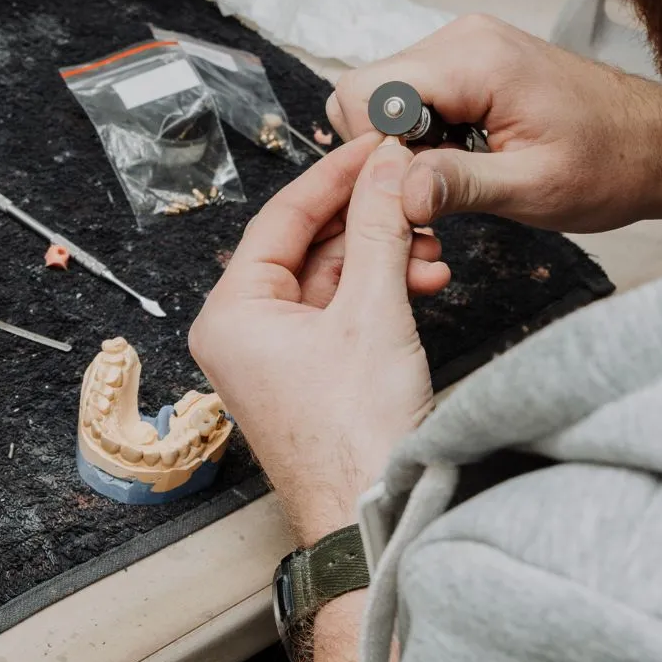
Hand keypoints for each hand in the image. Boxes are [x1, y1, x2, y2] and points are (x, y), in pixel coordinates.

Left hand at [190, 134, 445, 543]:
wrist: (373, 517)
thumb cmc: (355, 441)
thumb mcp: (372, 313)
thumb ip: (379, 228)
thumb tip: (384, 167)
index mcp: (231, 314)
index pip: (281, 217)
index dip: (334, 175)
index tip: (374, 143)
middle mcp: (243, 332)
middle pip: (307, 245)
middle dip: (368, 219)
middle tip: (411, 189)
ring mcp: (276, 355)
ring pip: (331, 278)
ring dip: (383, 256)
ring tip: (429, 250)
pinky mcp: (311, 373)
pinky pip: (342, 311)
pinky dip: (381, 292)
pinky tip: (421, 282)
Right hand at [327, 15, 661, 233]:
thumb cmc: (612, 163)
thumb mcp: (532, 189)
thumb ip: (457, 185)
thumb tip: (395, 192)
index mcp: (474, 61)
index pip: (364, 92)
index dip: (373, 150)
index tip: (411, 186)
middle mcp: (463, 38)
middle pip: (367, 91)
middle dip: (386, 149)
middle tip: (435, 188)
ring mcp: (467, 44)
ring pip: (388, 94)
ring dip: (407, 144)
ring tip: (461, 174)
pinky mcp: (473, 60)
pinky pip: (417, 93)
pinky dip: (427, 132)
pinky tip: (468, 157)